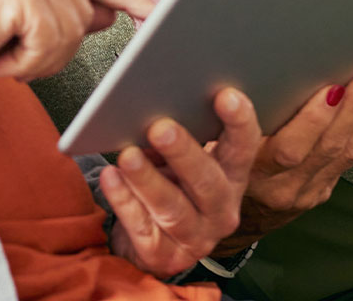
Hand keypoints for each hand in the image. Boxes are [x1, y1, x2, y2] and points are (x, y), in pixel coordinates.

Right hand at [0, 0, 153, 80]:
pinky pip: (51, 46)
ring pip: (70, 36)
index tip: (154, 11)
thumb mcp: (13, 20)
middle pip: (83, 17)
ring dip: (35, 59)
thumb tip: (107, 14)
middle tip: (7, 50)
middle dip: (52, 49)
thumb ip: (58, 10)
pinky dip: (24, 64)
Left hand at [104, 88, 259, 277]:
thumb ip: (179, 137)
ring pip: (173, 208)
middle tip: (161, 127)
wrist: (150, 244)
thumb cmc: (168, 187)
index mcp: (230, 180)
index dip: (239, 124)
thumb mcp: (179, 163)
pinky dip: (125, 201)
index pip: (242, 150)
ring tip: (127, 155)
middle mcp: (220, 211)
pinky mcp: (164, 256)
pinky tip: (111, 178)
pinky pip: (142, 227)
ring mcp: (195, 238)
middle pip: (207, 182)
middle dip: (184, 153)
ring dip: (148, 179)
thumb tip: (153, 102)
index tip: (226, 96)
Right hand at [214, 65, 352, 252]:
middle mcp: (282, 188)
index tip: (329, 90)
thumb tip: (223, 86)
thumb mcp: (202, 154)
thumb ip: (217, 128)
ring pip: (344, 152)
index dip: (312, 121)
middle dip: (352, 107)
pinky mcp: (321, 190)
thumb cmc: (209, 177)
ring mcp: (306, 191)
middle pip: (326, 147)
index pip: (286, 150)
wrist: (229, 224)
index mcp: (250, 176)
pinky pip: (349, 159)